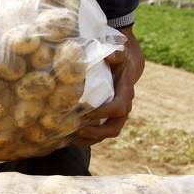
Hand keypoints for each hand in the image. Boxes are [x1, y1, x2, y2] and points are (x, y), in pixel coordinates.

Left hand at [71, 29, 143, 146]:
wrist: (124, 70)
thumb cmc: (119, 61)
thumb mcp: (119, 54)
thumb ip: (116, 54)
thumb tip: (108, 55)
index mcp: (126, 95)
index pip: (118, 109)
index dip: (104, 112)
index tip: (88, 112)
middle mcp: (122, 110)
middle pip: (113, 129)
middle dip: (96, 132)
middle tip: (78, 130)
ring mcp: (114, 118)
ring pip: (103, 136)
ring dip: (87, 139)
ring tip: (69, 138)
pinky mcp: (105, 121)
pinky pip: (96, 136)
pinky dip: (83, 139)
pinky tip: (67, 138)